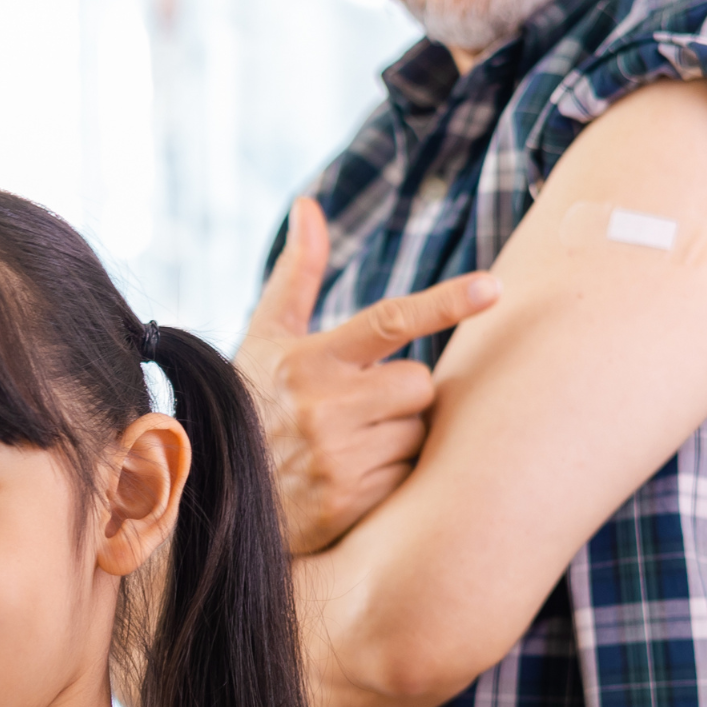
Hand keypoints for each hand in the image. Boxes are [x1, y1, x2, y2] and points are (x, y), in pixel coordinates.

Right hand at [236, 197, 499, 553]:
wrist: (213, 491)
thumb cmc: (253, 402)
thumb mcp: (266, 337)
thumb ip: (298, 273)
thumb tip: (309, 204)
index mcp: (311, 359)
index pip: (390, 321)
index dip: (445, 302)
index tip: (492, 288)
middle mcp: (324, 406)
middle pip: (419, 384)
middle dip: (400, 394)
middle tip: (358, 406)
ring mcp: (336, 457)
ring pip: (416, 433)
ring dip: (395, 437)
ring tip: (348, 445)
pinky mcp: (347, 502)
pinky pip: (407, 477)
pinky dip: (388, 477)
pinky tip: (349, 478)